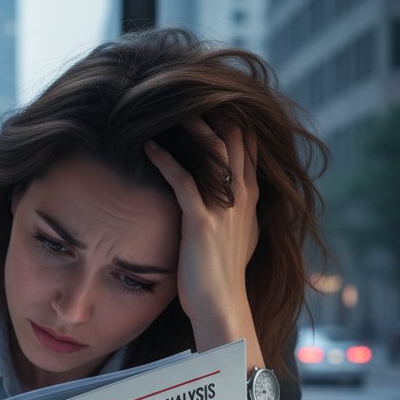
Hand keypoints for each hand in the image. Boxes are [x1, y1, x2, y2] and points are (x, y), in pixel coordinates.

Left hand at [145, 120, 259, 346]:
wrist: (222, 308)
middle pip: (233, 141)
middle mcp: (241, 198)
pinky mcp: (201, 221)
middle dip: (215, 114)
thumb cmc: (222, 279)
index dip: (234, 123)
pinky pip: (182, 181)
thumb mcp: (239, 242)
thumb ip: (239, 218)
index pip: (248, 149)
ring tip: (170, 109)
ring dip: (191, 128)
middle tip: (192, 92)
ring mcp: (223, 208)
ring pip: (211, 153)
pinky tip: (148, 146)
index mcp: (251, 201)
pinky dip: (165, 160)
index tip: (216, 102)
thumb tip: (235, 209)